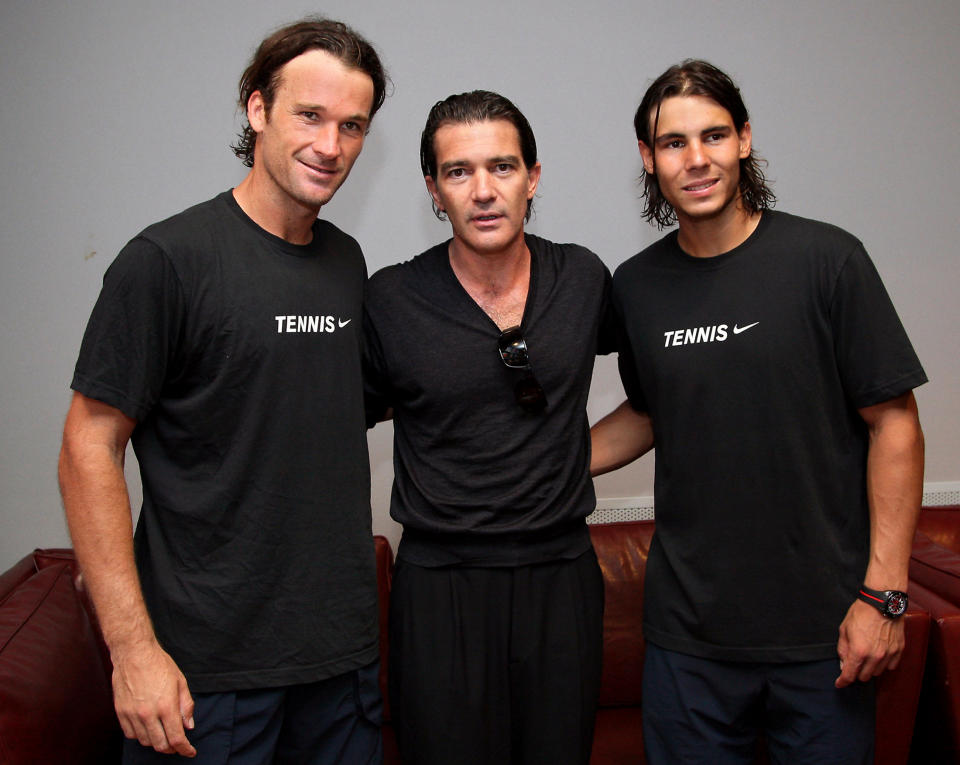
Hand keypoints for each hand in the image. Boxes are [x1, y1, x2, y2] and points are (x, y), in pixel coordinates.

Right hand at [111, 639, 196, 756]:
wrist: (134, 653)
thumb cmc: (159, 664)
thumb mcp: (180, 681)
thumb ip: (186, 705)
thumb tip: (188, 725)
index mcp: (166, 706)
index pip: (176, 738)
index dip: (185, 749)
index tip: (189, 752)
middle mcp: (148, 714)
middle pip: (160, 745)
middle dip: (172, 749)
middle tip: (178, 745)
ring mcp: (132, 714)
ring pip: (145, 742)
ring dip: (156, 742)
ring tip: (164, 734)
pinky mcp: (121, 712)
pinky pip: (131, 734)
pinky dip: (141, 736)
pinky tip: (148, 728)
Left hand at [835, 599, 904, 687]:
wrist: (882, 602)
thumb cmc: (861, 613)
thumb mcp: (844, 629)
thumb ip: (843, 649)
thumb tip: (844, 663)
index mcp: (859, 651)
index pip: (850, 674)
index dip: (843, 681)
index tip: (840, 683)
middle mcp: (875, 656)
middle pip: (864, 677)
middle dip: (856, 672)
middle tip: (853, 663)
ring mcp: (889, 654)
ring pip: (877, 672)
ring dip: (870, 668)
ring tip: (866, 656)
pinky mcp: (899, 650)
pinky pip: (891, 666)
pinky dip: (884, 664)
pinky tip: (879, 656)